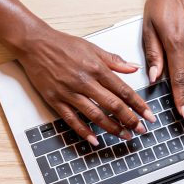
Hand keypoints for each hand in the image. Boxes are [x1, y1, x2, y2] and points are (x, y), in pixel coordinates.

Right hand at [14, 24, 154, 145]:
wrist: (35, 44)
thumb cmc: (62, 44)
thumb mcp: (92, 48)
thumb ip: (114, 60)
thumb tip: (133, 68)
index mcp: (96, 68)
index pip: (123, 90)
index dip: (138, 105)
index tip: (148, 115)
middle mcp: (84, 81)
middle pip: (113, 105)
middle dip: (130, 120)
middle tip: (141, 129)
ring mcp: (69, 92)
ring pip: (95, 115)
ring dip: (112, 128)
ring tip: (123, 135)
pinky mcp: (55, 100)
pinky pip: (71, 119)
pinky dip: (83, 131)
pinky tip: (94, 139)